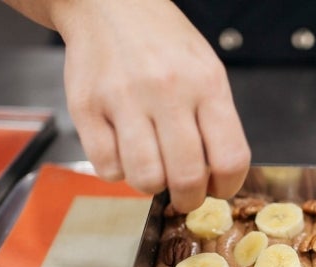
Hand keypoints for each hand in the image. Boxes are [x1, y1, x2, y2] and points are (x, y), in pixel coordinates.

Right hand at [50, 0, 249, 211]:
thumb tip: (217, 177)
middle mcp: (167, 90)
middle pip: (187, 177)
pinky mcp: (86, 108)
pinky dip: (118, 171)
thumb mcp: (206, 70)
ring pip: (145, 178)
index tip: (219, 188)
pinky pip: (107, 168)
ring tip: (153, 170)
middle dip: (189, 198)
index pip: (229, 158)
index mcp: (206, 83)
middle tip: (185, 194)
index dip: (228, 186)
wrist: (109, 4)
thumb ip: (216, 121)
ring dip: (152, 186)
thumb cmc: (163, 43)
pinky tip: (124, 151)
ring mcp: (123, 99)